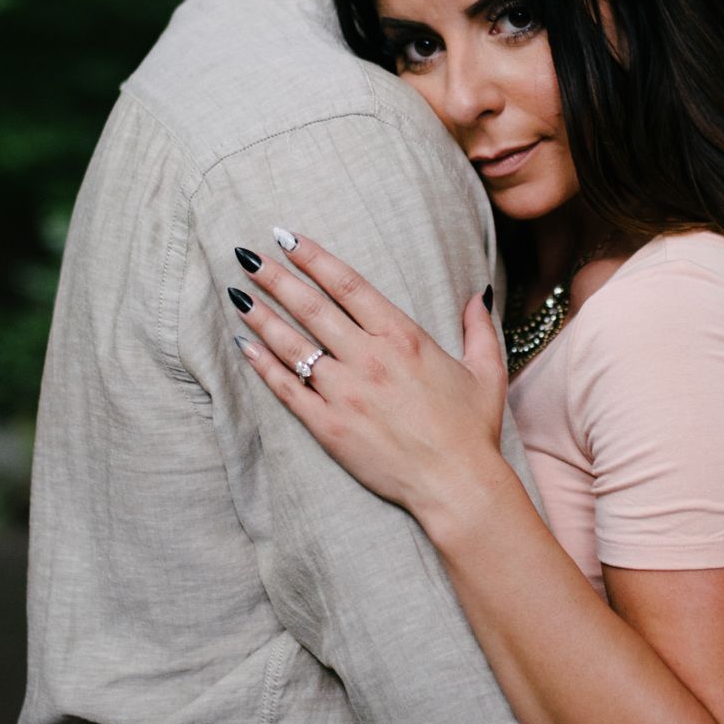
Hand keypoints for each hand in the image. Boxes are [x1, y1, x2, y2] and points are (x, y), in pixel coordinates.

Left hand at [228, 231, 508, 523]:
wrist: (455, 484)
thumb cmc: (471, 430)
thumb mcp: (486, 371)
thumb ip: (478, 328)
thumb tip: (477, 294)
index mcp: (403, 337)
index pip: (348, 285)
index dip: (314, 258)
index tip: (288, 238)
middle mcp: (368, 358)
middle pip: (312, 307)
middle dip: (276, 278)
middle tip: (248, 257)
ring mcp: (344, 392)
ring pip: (292, 344)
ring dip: (261, 316)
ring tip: (237, 293)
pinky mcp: (329, 426)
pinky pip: (287, 389)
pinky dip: (263, 365)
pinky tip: (243, 346)